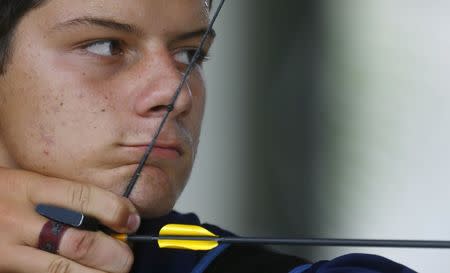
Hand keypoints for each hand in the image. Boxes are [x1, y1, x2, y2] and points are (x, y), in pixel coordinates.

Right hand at [0, 167, 138, 272]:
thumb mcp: (19, 181)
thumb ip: (54, 194)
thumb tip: (104, 211)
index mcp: (26, 187)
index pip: (81, 196)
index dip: (114, 210)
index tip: (131, 220)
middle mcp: (16, 218)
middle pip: (79, 240)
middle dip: (112, 253)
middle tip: (126, 259)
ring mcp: (5, 248)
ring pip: (62, 269)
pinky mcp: (1, 269)